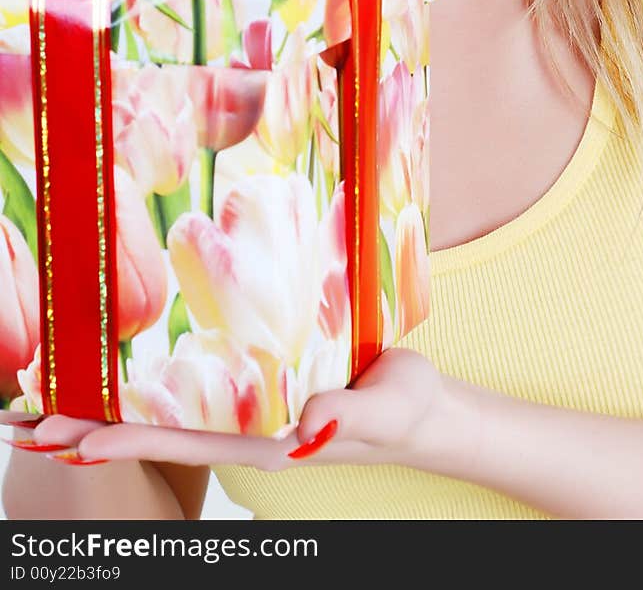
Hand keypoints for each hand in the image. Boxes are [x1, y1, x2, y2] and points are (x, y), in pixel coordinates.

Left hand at [2, 348, 450, 471]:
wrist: (427, 411)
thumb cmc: (406, 410)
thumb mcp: (384, 410)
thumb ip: (348, 417)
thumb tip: (306, 422)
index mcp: (267, 442)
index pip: (181, 440)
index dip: (124, 437)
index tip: (68, 436)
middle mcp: (248, 430)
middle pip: (157, 431)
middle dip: (93, 427)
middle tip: (25, 421)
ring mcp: (255, 410)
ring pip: (171, 410)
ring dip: (113, 408)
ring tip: (54, 402)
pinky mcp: (268, 384)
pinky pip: (201, 385)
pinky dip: (156, 384)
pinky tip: (131, 374)